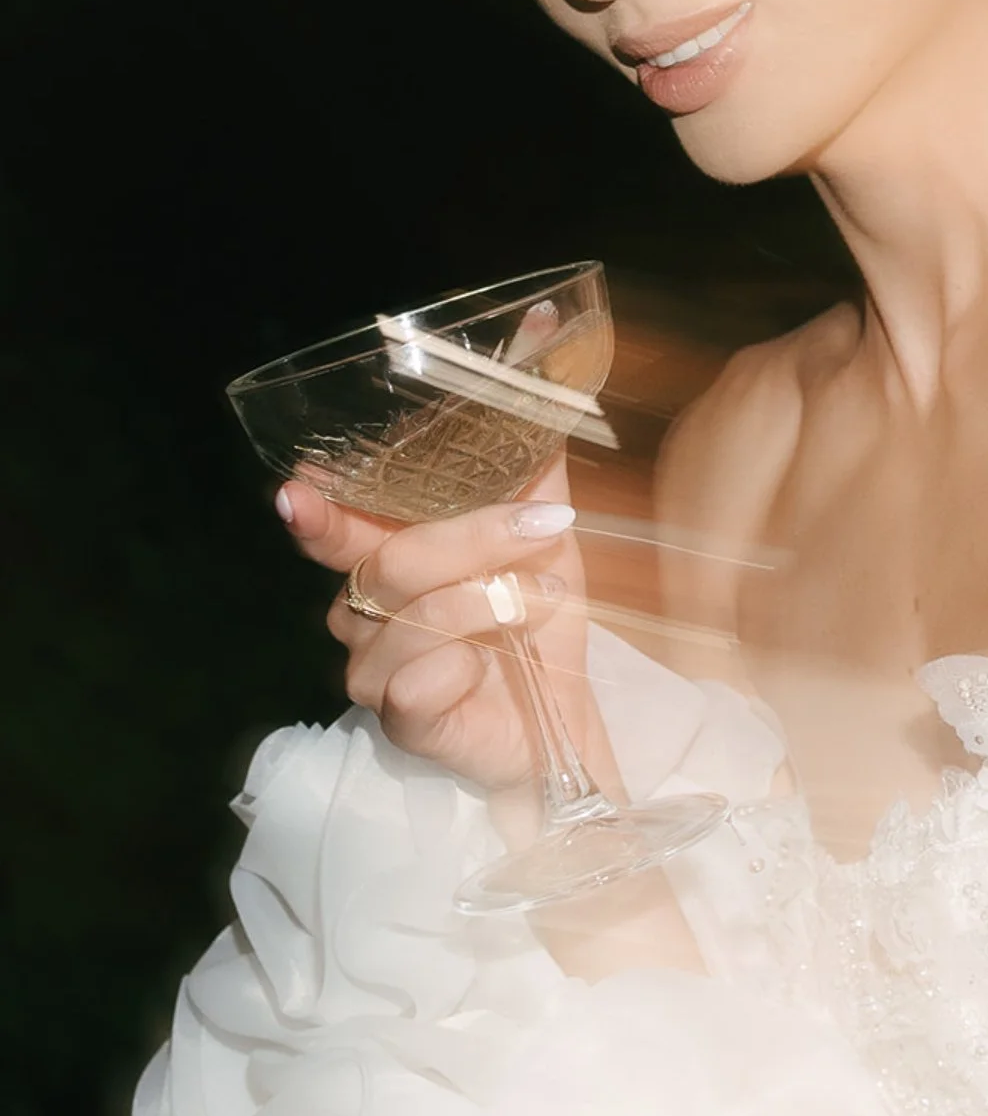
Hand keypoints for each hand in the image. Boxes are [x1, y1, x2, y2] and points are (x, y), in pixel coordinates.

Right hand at [278, 462, 588, 789]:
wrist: (562, 710)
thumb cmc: (537, 615)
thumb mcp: (545, 533)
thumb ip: (532, 471)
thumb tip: (540, 391)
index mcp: (387, 557)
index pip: (337, 528)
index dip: (317, 511)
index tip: (298, 488)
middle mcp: (364, 613)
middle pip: (391, 562)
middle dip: (475, 537)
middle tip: (543, 527)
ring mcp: (375, 672)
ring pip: (414, 618)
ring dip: (492, 601)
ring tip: (543, 599)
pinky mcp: (400, 723)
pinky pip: (417, 684)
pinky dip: (468, 666)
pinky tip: (488, 667)